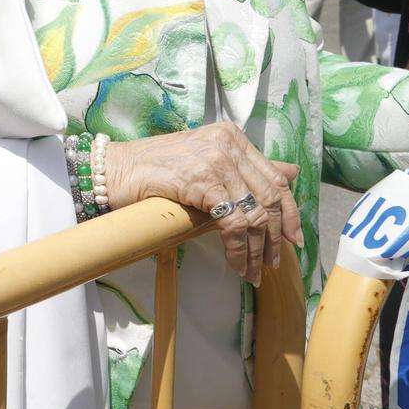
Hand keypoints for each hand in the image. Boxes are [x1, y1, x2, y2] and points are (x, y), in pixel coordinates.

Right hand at [103, 122, 302, 283]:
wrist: (114, 170)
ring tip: (253, 271)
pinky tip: (235, 263)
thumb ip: (246, 168)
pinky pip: (233, 224)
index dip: (290, 211)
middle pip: (269, 196)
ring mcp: (216, 160)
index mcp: (231, 136)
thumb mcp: (205, 163)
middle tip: (273, 262)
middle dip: (276, 235)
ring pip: (253, 213)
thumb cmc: (153, 169)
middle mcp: (228, 144)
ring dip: (257, 249)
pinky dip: (238, 249)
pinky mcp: (203, 181)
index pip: (274, 177)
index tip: (294, 238)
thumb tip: (291, 172)